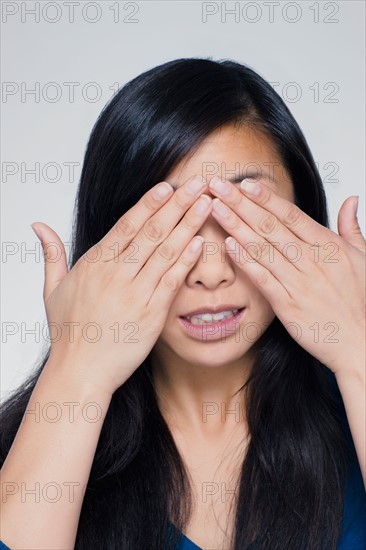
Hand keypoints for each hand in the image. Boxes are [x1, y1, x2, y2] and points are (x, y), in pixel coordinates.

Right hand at [31, 176, 212, 396]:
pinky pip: (171, 281)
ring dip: (188, 225)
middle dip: (177, 204)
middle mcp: (116, 274)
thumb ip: (51, 254)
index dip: (149, 203)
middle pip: (151, 231)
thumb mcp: (52, 289)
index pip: (127, 225)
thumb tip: (38, 226)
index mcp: (95, 263)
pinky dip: (186, 261)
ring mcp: (135, 293)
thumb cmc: (68, 332)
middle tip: (197, 183)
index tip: (167, 186)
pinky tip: (200, 242)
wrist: (79, 371)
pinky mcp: (151, 314)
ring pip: (165, 251)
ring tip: (206, 205)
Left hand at [207, 176, 364, 376]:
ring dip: (236, 226)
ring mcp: (299, 283)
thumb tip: (351, 199)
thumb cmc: (362, 302)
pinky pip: (263, 278)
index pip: (291, 215)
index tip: (245, 183)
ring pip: (262, 248)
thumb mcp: (364, 259)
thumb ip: (352, 227)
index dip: (266, 198)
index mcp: (329, 246)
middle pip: (270, 226)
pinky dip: (245, 261)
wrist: (361, 343)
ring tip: (215, 208)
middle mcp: (312, 260)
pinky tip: (228, 245)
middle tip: (218, 186)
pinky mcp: (288, 305)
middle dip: (241, 203)